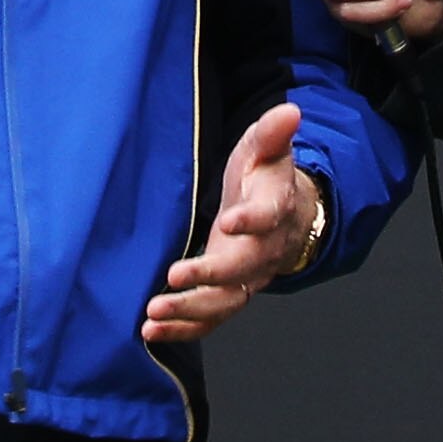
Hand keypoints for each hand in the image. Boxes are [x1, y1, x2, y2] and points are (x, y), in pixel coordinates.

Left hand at [142, 102, 321, 343]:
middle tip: (175, 275)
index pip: (266, 217)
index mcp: (275, 210)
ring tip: (154, 312)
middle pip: (242, 269)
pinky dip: (183, 329)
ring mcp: (247, 279)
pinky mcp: (229, 295)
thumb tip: (290, 111)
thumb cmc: (266, 179)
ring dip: (189, 310)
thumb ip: (273, 133)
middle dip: (208, 275)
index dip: (249, 220)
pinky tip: (152, 331)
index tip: (227, 220)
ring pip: (224, 302)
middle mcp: (263, 252)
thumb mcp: (266, 150)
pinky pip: (210, 319)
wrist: (284, 218)